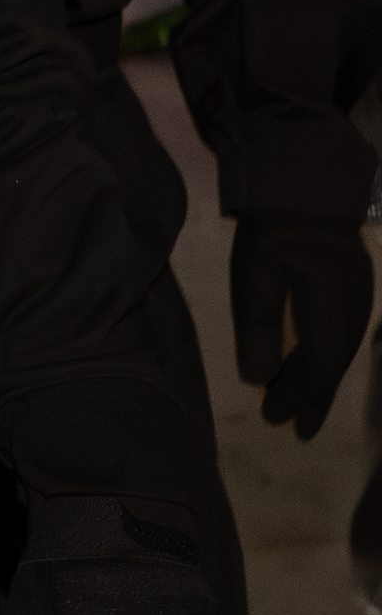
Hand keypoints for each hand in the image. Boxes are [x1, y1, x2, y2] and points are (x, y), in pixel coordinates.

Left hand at [229, 212, 372, 438]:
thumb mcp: (255, 279)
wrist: (307, 188)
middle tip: (294, 427)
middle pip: (333, 364)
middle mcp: (353, 311)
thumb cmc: (273, 232)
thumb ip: (259, 328)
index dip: (302, 400)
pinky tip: (313, 362)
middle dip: (312, 396)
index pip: (318, 369)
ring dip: (320, 378)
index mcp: (331, 313)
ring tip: (301, 404)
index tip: (284, 426)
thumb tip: (257, 380)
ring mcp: (360, 297)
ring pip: (340, 350)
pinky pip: (343, 334)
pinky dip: (327, 355)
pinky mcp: (356, 286)